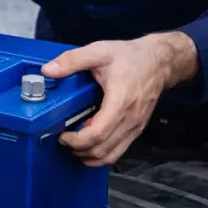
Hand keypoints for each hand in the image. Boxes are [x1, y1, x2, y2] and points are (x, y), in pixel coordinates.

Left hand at [40, 32, 198, 166]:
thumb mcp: (99, 51)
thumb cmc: (131, 57)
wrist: (159, 61)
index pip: (97, 134)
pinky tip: (88, 144)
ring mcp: (135, 127)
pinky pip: (118, 150)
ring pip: (111, 155)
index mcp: (120, 102)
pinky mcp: (136, 129)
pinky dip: (101, 153)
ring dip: (89, 156)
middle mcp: (130, 119)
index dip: (76, 140)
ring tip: (73, 144)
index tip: (62, 135)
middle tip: (63, 139)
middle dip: (78, 150)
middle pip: (102, 149)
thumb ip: (72, 60)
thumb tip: (48, 70)